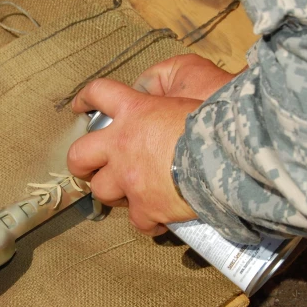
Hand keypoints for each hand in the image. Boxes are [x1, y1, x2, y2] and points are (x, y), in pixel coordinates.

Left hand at [67, 54, 237, 235]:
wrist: (227, 156)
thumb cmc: (215, 119)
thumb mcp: (191, 86)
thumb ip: (169, 89)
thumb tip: (161, 94)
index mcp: (134, 111)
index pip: (99, 94)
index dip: (86, 98)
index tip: (79, 106)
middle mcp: (122, 146)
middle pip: (79, 156)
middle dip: (81, 163)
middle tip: (90, 166)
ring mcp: (130, 180)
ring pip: (102, 191)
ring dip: (114, 192)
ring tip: (129, 191)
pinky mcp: (146, 207)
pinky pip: (137, 220)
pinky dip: (148, 219)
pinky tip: (158, 216)